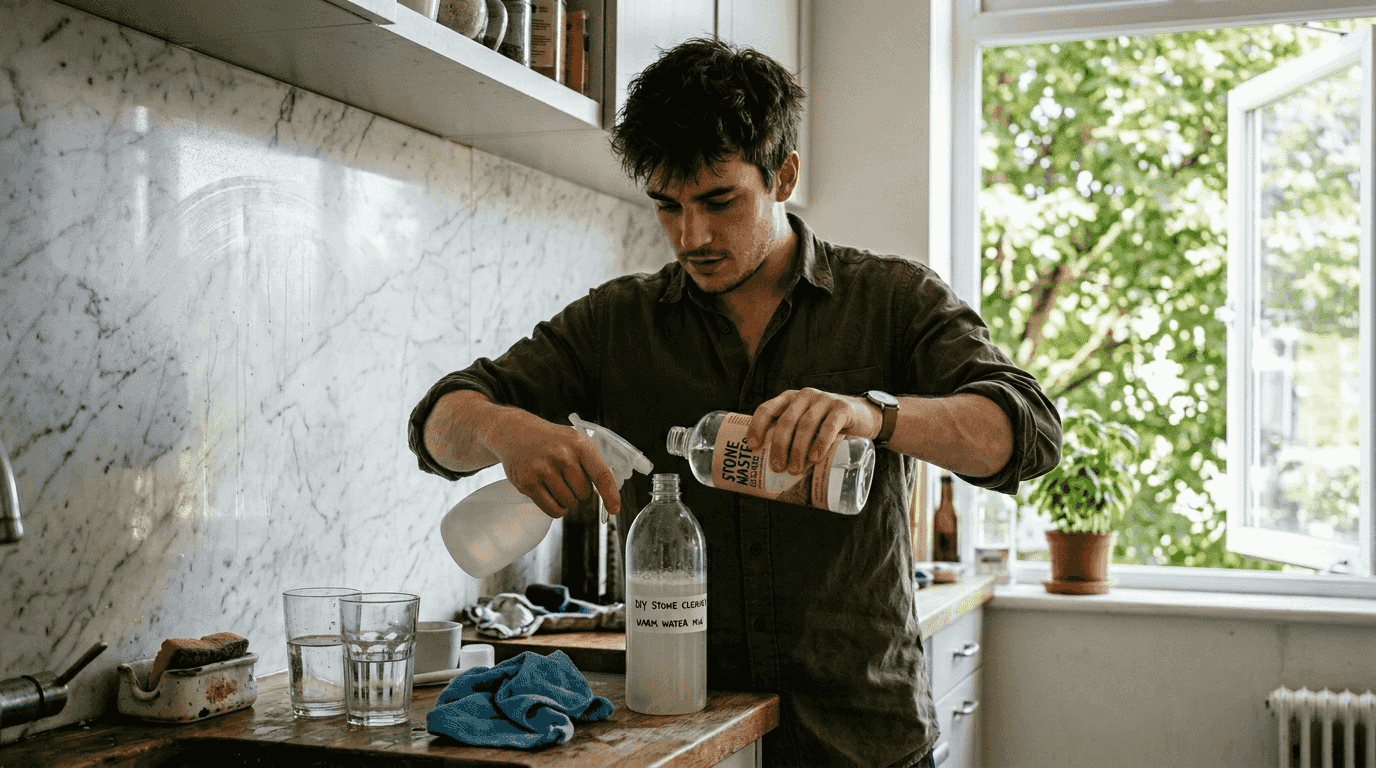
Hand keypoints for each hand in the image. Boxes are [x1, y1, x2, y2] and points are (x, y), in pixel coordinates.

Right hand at [483, 411, 620, 518]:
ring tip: (558, 485)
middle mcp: (562, 455)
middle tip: (568, 479)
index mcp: (579, 444)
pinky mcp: (528, 483)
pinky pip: (552, 510)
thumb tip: (605, 495)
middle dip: (580, 492)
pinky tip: (553, 497)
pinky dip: (557, 510)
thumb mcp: (575, 442)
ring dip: (568, 501)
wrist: (515, 432)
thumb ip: (591, 464)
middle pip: (584, 493)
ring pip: (569, 503)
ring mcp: (543, 469)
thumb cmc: (551, 440)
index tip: (614, 510)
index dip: (611, 495)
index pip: (601, 474)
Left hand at [744, 389, 882, 474]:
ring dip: (798, 449)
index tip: (752, 446)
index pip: (767, 408)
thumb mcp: (806, 425)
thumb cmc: (827, 425)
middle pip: (786, 421)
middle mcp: (805, 396)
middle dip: (779, 446)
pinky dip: (820, 443)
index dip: (757, 426)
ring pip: (806, 425)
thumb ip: (792, 436)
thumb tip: (768, 469)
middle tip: (777, 468)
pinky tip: (815, 457)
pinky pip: (829, 426)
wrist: (864, 417)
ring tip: (796, 469)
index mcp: (790, 399)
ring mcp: (824, 400)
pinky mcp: (842, 408)